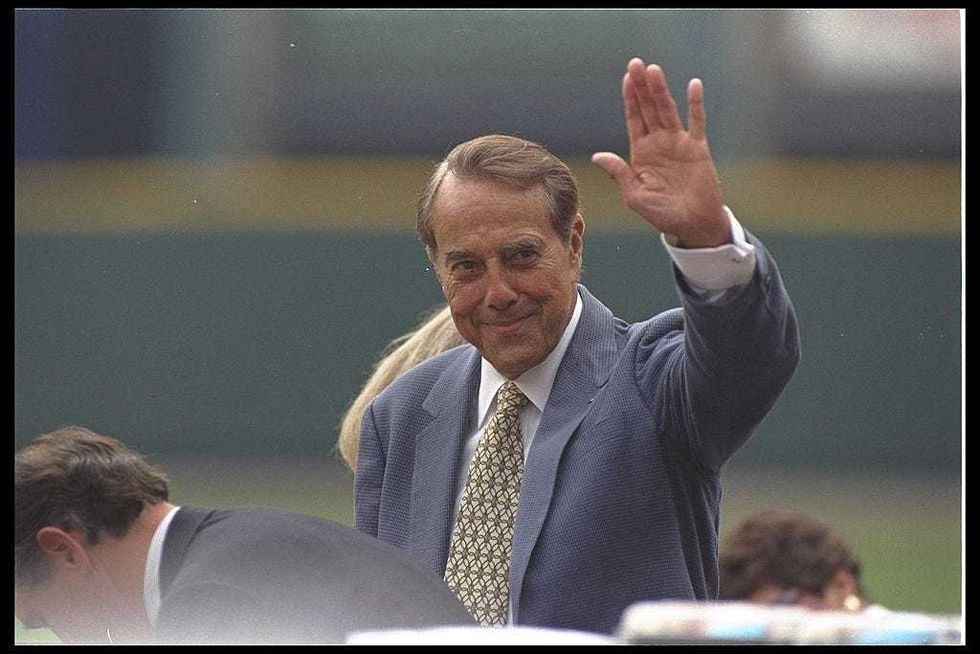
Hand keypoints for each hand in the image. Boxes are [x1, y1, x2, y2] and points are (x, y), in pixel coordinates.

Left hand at [592, 58, 728, 247]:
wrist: (692, 225)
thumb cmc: (661, 214)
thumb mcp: (634, 195)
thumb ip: (619, 173)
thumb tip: (598, 155)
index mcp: (641, 153)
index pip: (633, 119)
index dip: (630, 99)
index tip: (627, 78)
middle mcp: (659, 144)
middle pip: (648, 109)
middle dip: (642, 87)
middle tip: (636, 64)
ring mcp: (679, 144)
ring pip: (668, 111)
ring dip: (661, 91)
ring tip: (654, 70)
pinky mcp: (698, 149)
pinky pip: (697, 122)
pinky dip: (696, 105)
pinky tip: (693, 85)